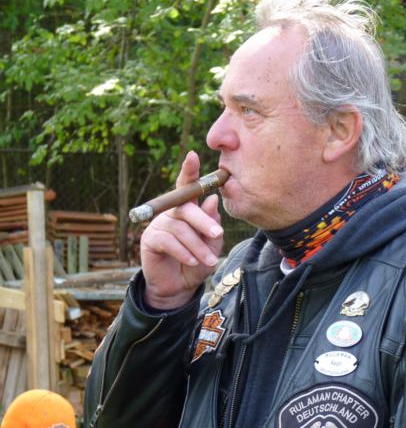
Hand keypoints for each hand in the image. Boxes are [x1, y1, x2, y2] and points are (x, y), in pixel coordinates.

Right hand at [140, 151, 223, 308]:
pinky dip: (184, 252)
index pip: (188, 186)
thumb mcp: (211, 243)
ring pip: (180, 228)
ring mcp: (159, 224)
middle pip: (186, 208)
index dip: (190, 170)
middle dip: (203, 221)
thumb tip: (212, 200)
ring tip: (209, 261)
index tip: (193, 155)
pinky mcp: (150, 239)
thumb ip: (212, 223)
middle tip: (218, 234)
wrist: (180, 287)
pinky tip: (192, 261)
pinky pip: (169, 241)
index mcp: (188, 209)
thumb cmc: (198, 261)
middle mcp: (172, 212)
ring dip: (197, 246)